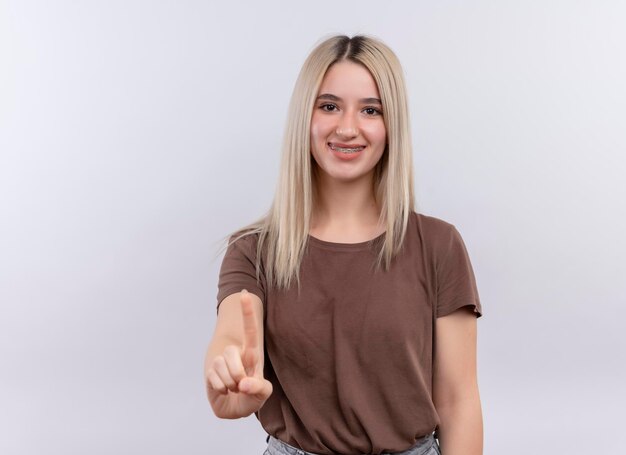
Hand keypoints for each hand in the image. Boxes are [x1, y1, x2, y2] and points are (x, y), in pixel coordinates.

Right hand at [206, 290, 272, 417]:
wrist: (235, 408)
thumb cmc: (251, 397)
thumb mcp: (262, 395)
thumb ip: (259, 389)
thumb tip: (244, 383)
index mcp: (251, 355)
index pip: (250, 332)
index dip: (247, 313)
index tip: (245, 294)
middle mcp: (236, 355)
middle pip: (231, 353)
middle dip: (237, 373)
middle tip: (242, 386)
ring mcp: (222, 362)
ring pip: (221, 365)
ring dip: (229, 383)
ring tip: (233, 389)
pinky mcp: (210, 372)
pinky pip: (214, 377)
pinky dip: (221, 388)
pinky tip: (224, 390)